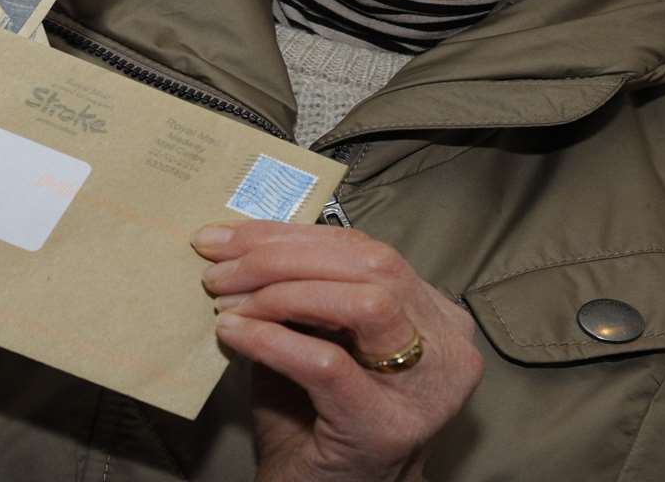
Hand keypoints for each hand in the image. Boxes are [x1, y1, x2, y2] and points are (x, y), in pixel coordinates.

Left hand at [192, 221, 482, 481]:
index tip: (225, 238)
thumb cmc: (311, 416)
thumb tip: (235, 239)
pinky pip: (328, 364)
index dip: (290, 236)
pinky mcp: (388, 428)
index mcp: (430, 312)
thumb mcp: (307, 336)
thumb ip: (295, 288)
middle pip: (370, 264)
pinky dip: (273, 340)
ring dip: (282, 293)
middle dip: (282, 256)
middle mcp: (445, 344)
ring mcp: (425, 389)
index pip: (364, 248)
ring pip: (365, 302)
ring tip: (227, 301)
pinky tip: (234, 333)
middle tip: (218, 269)